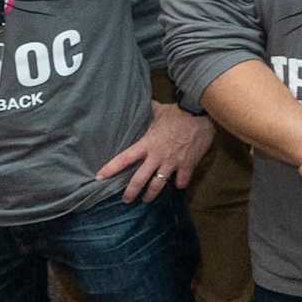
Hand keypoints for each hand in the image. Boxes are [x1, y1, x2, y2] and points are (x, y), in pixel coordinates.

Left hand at [99, 101, 216, 202]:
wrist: (201, 116)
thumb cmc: (179, 113)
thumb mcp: (160, 110)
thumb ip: (148, 110)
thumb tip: (140, 100)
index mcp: (147, 144)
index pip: (124, 159)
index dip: (111, 168)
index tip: (100, 177)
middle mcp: (157, 157)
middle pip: (139, 179)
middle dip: (131, 192)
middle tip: (126, 200)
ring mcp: (172, 163)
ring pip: (158, 185)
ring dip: (151, 194)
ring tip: (147, 199)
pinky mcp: (187, 166)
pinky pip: (181, 181)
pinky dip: (179, 184)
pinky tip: (177, 185)